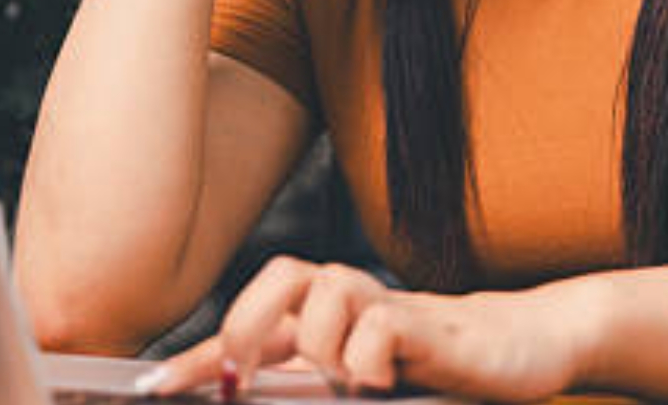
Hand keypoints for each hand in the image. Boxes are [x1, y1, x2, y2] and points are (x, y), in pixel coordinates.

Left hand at [143, 257, 595, 403]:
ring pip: (327, 292)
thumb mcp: (359, 381)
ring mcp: (389, 306)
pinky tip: (377, 383)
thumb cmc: (432, 368)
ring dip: (321, 348)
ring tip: (344, 386)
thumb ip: (310, 388)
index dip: (196, 357)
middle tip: (247, 380)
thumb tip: (250, 395)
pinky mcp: (428, 324)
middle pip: (281, 274)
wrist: (516, 349)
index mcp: (327, 318)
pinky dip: (366, 359)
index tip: (151, 387)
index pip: (250, 326)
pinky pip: (379, 323)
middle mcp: (351, 301)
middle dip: (249, 324)